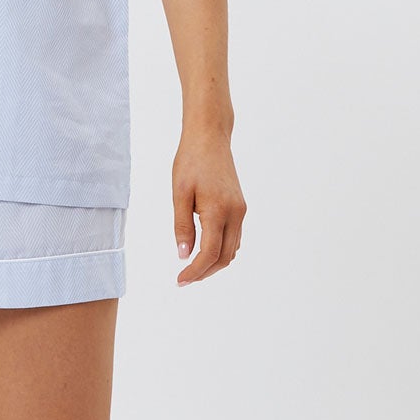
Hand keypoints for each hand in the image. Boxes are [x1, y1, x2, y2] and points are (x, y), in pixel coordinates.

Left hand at [172, 132, 245, 285]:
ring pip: (232, 249)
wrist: (210, 138)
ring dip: (214, 263)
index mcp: (218, 210)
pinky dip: (221, 250)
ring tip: (192, 268)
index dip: (195, 271)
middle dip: (205, 272)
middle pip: (225, 257)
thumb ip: (182, 226)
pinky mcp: (240, 207)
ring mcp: (240, 210)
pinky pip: (234, 237)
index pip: (209, 253)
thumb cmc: (190, 162)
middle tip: (184, 278)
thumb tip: (183, 255)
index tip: (180, 280)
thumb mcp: (179, 194)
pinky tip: (204, 250)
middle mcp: (235, 213)